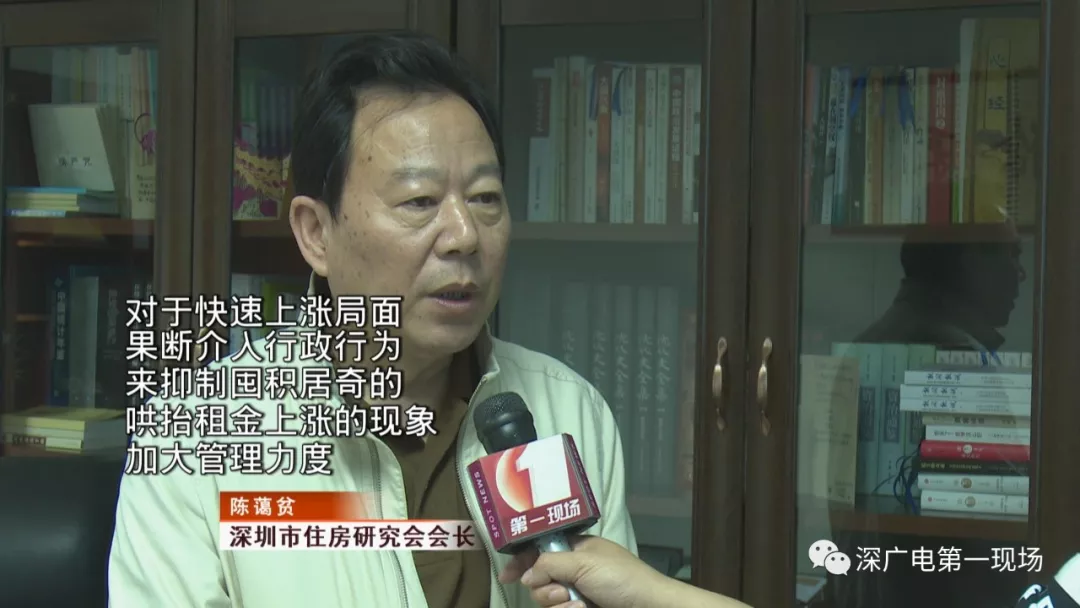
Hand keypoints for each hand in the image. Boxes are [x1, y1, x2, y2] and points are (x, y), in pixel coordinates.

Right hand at [498, 535, 667, 607]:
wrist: (648, 607)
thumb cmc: (620, 578)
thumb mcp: (584, 562)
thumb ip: (549, 563)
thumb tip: (525, 575)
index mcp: (576, 548)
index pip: (540, 548)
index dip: (522, 560)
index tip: (506, 576)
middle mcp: (574, 569)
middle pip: (538, 579)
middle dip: (544, 588)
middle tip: (561, 591)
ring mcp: (578, 592)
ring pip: (547, 600)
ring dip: (558, 604)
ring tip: (579, 605)